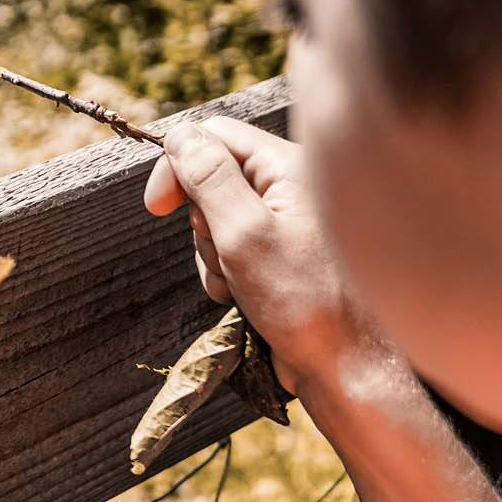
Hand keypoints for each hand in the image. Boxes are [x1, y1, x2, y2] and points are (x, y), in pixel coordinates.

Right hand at [143, 117, 388, 399]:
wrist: (344, 367)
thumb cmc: (304, 301)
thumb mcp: (245, 234)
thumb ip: (210, 177)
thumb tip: (180, 134)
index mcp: (290, 166)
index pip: (215, 136)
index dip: (178, 166)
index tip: (157, 208)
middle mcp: (291, 186)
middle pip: (213, 177)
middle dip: (202, 221)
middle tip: (224, 255)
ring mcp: (286, 220)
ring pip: (217, 217)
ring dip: (213, 254)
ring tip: (238, 285)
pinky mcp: (281, 252)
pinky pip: (231, 247)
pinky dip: (225, 272)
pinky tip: (243, 297)